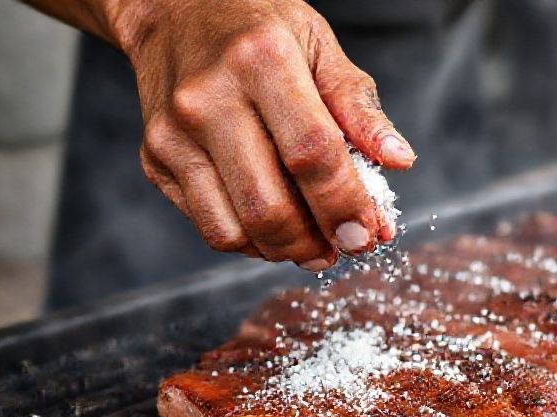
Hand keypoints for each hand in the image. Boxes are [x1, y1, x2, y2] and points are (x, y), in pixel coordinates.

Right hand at [26, 0, 415, 269]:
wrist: (174, 12)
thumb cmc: (257, 28)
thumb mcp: (318, 46)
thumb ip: (359, 107)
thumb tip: (399, 160)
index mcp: (261, 59)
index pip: (311, 153)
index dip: (346, 203)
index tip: (369, 231)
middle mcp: (209, 99)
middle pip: (268, 204)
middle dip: (317, 242)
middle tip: (346, 246)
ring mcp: (175, 135)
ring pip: (235, 230)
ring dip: (285, 252)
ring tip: (314, 244)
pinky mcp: (156, 160)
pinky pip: (210, 227)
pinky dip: (252, 244)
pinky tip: (276, 229)